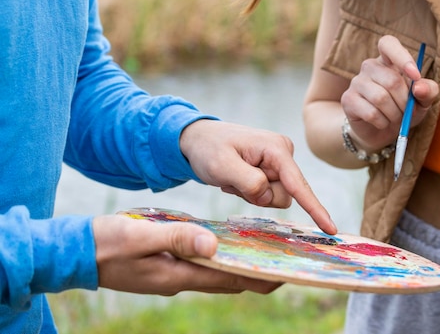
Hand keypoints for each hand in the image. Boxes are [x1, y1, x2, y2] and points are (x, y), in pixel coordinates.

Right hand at [94, 215, 280, 294]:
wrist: (76, 253)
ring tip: (264, 248)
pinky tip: (229, 242)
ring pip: (216, 272)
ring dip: (240, 263)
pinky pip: (202, 263)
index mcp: (178, 274)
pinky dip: (220, 255)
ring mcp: (174, 273)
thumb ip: (175, 238)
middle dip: (257, 271)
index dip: (259, 278)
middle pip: (228, 279)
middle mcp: (181, 278)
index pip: (229, 280)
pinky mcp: (167, 264)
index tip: (286, 273)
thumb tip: (213, 244)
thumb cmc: (105, 244)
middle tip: (284, 257)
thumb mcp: (139, 236)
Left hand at [179, 120, 336, 234]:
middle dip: (258, 196)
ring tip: (232, 177)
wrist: (197, 140)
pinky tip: (235, 178)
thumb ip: (249, 182)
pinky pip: (267, 194)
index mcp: (276, 149)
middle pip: (284, 195)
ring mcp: (278, 163)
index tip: (330, 229)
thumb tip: (268, 195)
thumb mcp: (222, 166)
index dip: (315, 208)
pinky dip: (249, 192)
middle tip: (233, 181)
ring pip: (275, 197)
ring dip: (251, 194)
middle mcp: (283, 154)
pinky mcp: (272, 170)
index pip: (299, 185)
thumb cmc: (208, 148)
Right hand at [340, 35, 438, 150]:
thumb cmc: (403, 110)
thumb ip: (428, 90)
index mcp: (388, 60)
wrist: (381, 132)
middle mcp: (370, 66)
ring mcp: (357, 82)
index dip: (402, 57)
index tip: (415, 76)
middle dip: (405, 102)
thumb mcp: (422, 100)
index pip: (388, 44)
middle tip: (407, 112)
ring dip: (394, 114)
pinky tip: (382, 122)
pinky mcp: (348, 99)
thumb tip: (419, 87)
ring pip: (381, 98)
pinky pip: (371, 113)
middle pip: (392, 80)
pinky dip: (383, 123)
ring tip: (395, 118)